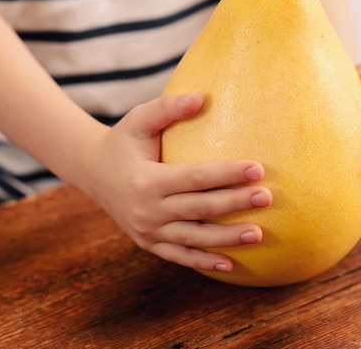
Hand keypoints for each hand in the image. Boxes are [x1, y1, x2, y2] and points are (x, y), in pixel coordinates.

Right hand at [87, 92, 271, 271]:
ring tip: (258, 233)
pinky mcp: (148, 242)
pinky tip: (230, 263)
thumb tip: (200, 96)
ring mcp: (147, 231)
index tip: (257, 168)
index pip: (194, 178)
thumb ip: (168, 108)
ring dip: (226, 238)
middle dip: (235, 204)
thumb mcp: (138, 120)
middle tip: (268, 197)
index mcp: (146, 180)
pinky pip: (179, 256)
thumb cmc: (123, 141)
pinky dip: (203, 262)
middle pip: (199, 209)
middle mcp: (146, 210)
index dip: (226, 174)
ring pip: (193, 238)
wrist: (93, 172)